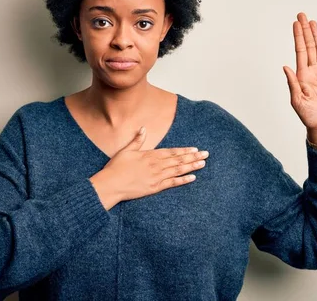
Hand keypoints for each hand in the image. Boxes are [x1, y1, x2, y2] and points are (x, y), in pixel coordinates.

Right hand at [90, 127, 208, 207]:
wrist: (111, 184)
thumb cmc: (116, 167)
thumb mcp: (126, 150)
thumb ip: (137, 140)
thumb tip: (143, 128)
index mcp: (150, 155)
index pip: (172, 152)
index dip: (184, 150)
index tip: (195, 149)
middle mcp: (156, 165)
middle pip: (178, 160)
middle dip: (193, 157)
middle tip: (206, 154)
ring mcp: (157, 177)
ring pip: (178, 170)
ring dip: (192, 166)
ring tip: (203, 163)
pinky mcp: (155, 187)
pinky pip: (172, 183)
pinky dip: (183, 180)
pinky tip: (193, 178)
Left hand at [283, 12, 316, 131]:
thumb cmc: (307, 115)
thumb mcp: (296, 100)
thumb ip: (292, 83)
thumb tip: (285, 66)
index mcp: (302, 75)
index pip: (300, 51)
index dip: (298, 37)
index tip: (295, 23)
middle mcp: (312, 71)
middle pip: (309, 46)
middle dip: (305, 31)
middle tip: (302, 15)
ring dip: (316, 36)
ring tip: (312, 22)